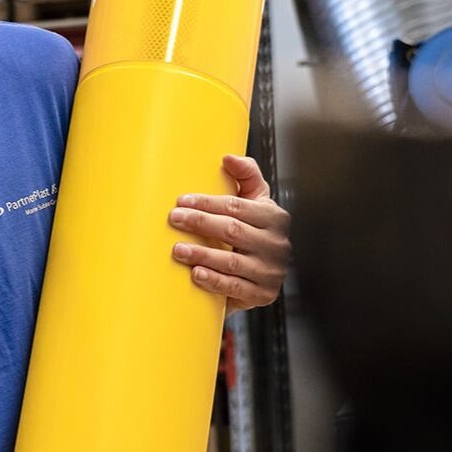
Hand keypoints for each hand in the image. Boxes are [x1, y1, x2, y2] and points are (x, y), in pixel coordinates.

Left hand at [169, 154, 290, 311]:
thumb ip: (246, 175)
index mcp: (274, 218)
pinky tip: (195, 274)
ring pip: (231, 261)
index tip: (182, 201)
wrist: (259, 275)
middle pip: (233, 231)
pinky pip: (235, 288)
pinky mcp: (263, 294)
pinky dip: (214, 281)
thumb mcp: (255, 201)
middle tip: (174, 219)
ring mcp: (271, 271)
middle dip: (200, 223)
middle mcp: (276, 244)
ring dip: (202, 254)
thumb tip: (228, 157)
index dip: (208, 203)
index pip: (238, 207)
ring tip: (178, 249)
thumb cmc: (251, 231)